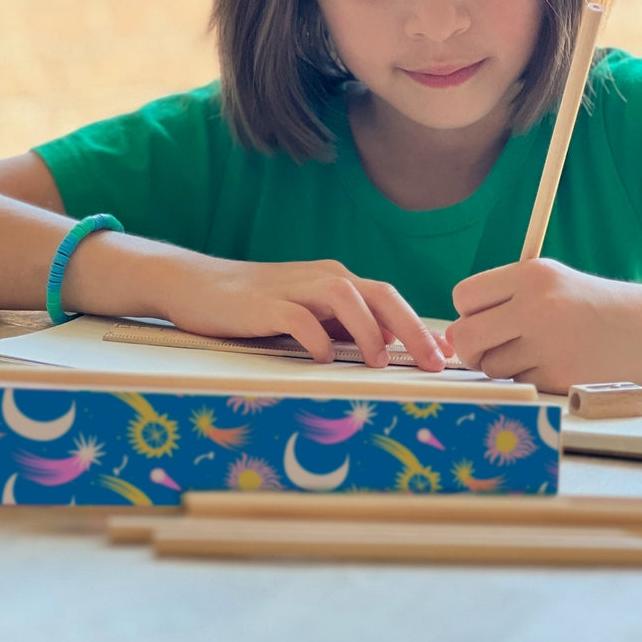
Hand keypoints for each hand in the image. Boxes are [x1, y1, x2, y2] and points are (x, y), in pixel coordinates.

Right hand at [159, 253, 447, 370]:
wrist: (195, 285)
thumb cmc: (254, 307)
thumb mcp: (306, 315)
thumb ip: (340, 326)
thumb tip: (385, 349)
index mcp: (336, 281)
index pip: (390, 299)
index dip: (420, 326)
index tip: (445, 357)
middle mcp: (322, 278)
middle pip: (380, 294)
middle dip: (412, 328)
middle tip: (433, 363)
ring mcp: (293, 287)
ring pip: (346, 296)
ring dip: (368, 329)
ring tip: (379, 361)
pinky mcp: (264, 303)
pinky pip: (298, 316)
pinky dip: (316, 336)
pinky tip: (322, 357)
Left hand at [448, 258, 641, 392]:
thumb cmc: (589, 305)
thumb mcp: (549, 281)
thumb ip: (500, 300)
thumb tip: (448, 336)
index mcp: (531, 275)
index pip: (463, 296)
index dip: (467, 312)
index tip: (484, 318)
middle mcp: (537, 307)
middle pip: (464, 336)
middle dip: (470, 347)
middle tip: (489, 347)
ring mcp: (548, 344)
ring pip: (489, 365)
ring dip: (503, 364)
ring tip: (536, 350)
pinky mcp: (559, 377)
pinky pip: (517, 382)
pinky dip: (529, 377)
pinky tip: (555, 363)